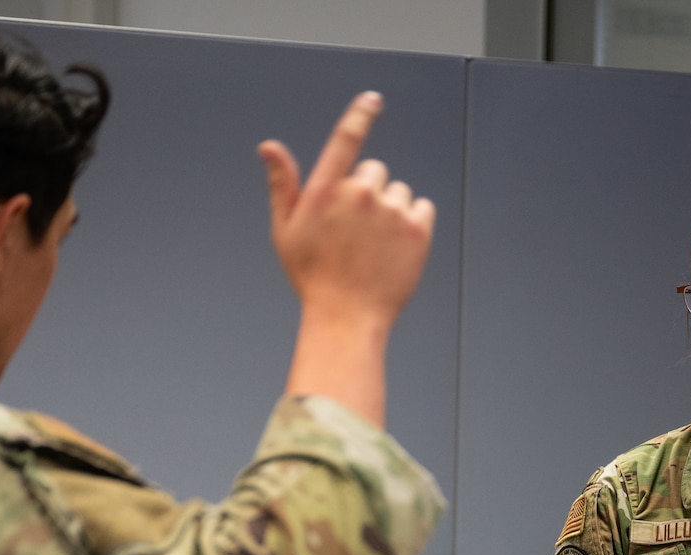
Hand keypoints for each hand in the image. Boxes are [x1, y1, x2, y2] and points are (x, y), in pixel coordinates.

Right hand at [258, 92, 435, 329]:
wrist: (347, 319)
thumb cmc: (313, 277)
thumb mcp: (286, 231)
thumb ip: (282, 185)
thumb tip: (269, 145)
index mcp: (325, 191)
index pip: (345, 140)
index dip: (360, 115)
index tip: (373, 100)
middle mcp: (359, 194)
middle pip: (375, 172)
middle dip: (368, 193)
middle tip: (356, 233)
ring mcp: (391, 211)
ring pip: (399, 192)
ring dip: (391, 210)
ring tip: (375, 247)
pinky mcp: (417, 230)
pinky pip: (421, 207)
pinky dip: (414, 223)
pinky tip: (396, 248)